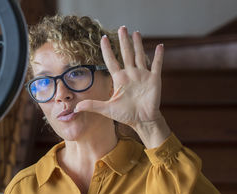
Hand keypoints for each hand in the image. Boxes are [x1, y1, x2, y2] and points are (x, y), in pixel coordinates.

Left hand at [74, 26, 170, 147]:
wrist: (142, 121)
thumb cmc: (126, 115)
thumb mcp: (107, 109)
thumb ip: (93, 105)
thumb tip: (76, 107)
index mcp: (119, 79)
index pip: (111, 61)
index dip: (107, 50)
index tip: (103, 38)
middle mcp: (130, 74)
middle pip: (126, 54)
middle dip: (123, 41)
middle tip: (121, 28)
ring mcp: (142, 76)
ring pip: (140, 56)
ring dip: (138, 44)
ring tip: (135, 33)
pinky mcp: (154, 79)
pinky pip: (157, 65)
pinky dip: (159, 56)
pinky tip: (160, 46)